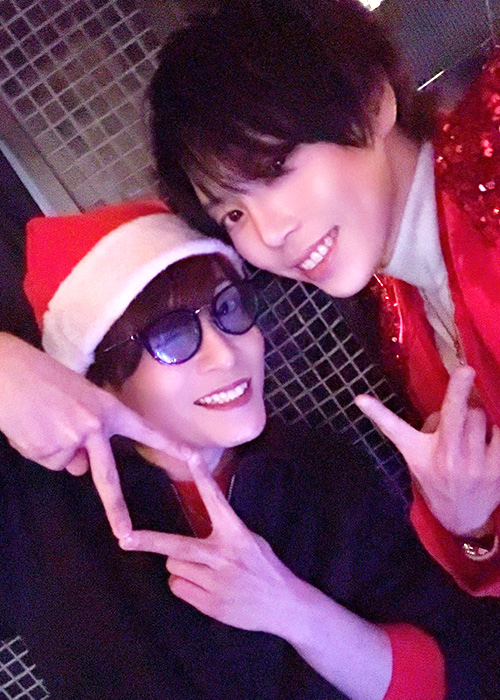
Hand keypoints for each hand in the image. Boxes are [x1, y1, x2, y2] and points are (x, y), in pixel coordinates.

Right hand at [0, 334, 191, 536]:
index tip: (194, 459)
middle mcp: (94, 427)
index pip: (145, 431)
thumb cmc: (44, 377)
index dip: (169, 446)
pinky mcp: (47, 450)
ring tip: (41, 418)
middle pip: (107, 477)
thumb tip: (83, 466)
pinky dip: (38, 448)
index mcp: (108, 409)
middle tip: (125, 535)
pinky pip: (47, 459)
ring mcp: (70, 441)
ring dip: (54, 448)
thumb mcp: (79, 396)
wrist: (9, 372)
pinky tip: (31, 425)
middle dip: (117, 510)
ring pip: (67, 462)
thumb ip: (90, 430)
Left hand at [120, 455, 298, 634]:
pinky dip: (185, 585)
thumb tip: (195, 526)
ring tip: (203, 571)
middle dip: (148, 542)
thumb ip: (224, 532)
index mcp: (237, 534)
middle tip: (124, 539)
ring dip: (180, 566)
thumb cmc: (265, 567)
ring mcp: (217, 583)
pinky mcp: (211, 605)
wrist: (285, 605)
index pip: (215, 500)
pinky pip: (179, 588)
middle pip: (176, 547)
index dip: (202, 477)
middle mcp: (224, 556)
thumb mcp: (250, 540)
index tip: (191, 456)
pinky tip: (205, 586)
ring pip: (174, 567)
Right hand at [355, 366, 499, 535]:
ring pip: (480, 418)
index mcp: (418, 453)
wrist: (462, 519)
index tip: (361, 398)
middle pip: (457, 412)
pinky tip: (488, 444)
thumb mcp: (418, 459)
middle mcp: (444, 458)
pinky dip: (495, 433)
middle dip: (461, 392)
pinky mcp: (497, 470)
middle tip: (465, 376)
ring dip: (478, 418)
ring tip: (473, 433)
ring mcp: (474, 465)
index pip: (394, 428)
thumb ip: (429, 429)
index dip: (377, 412)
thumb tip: (451, 401)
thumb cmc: (436, 480)